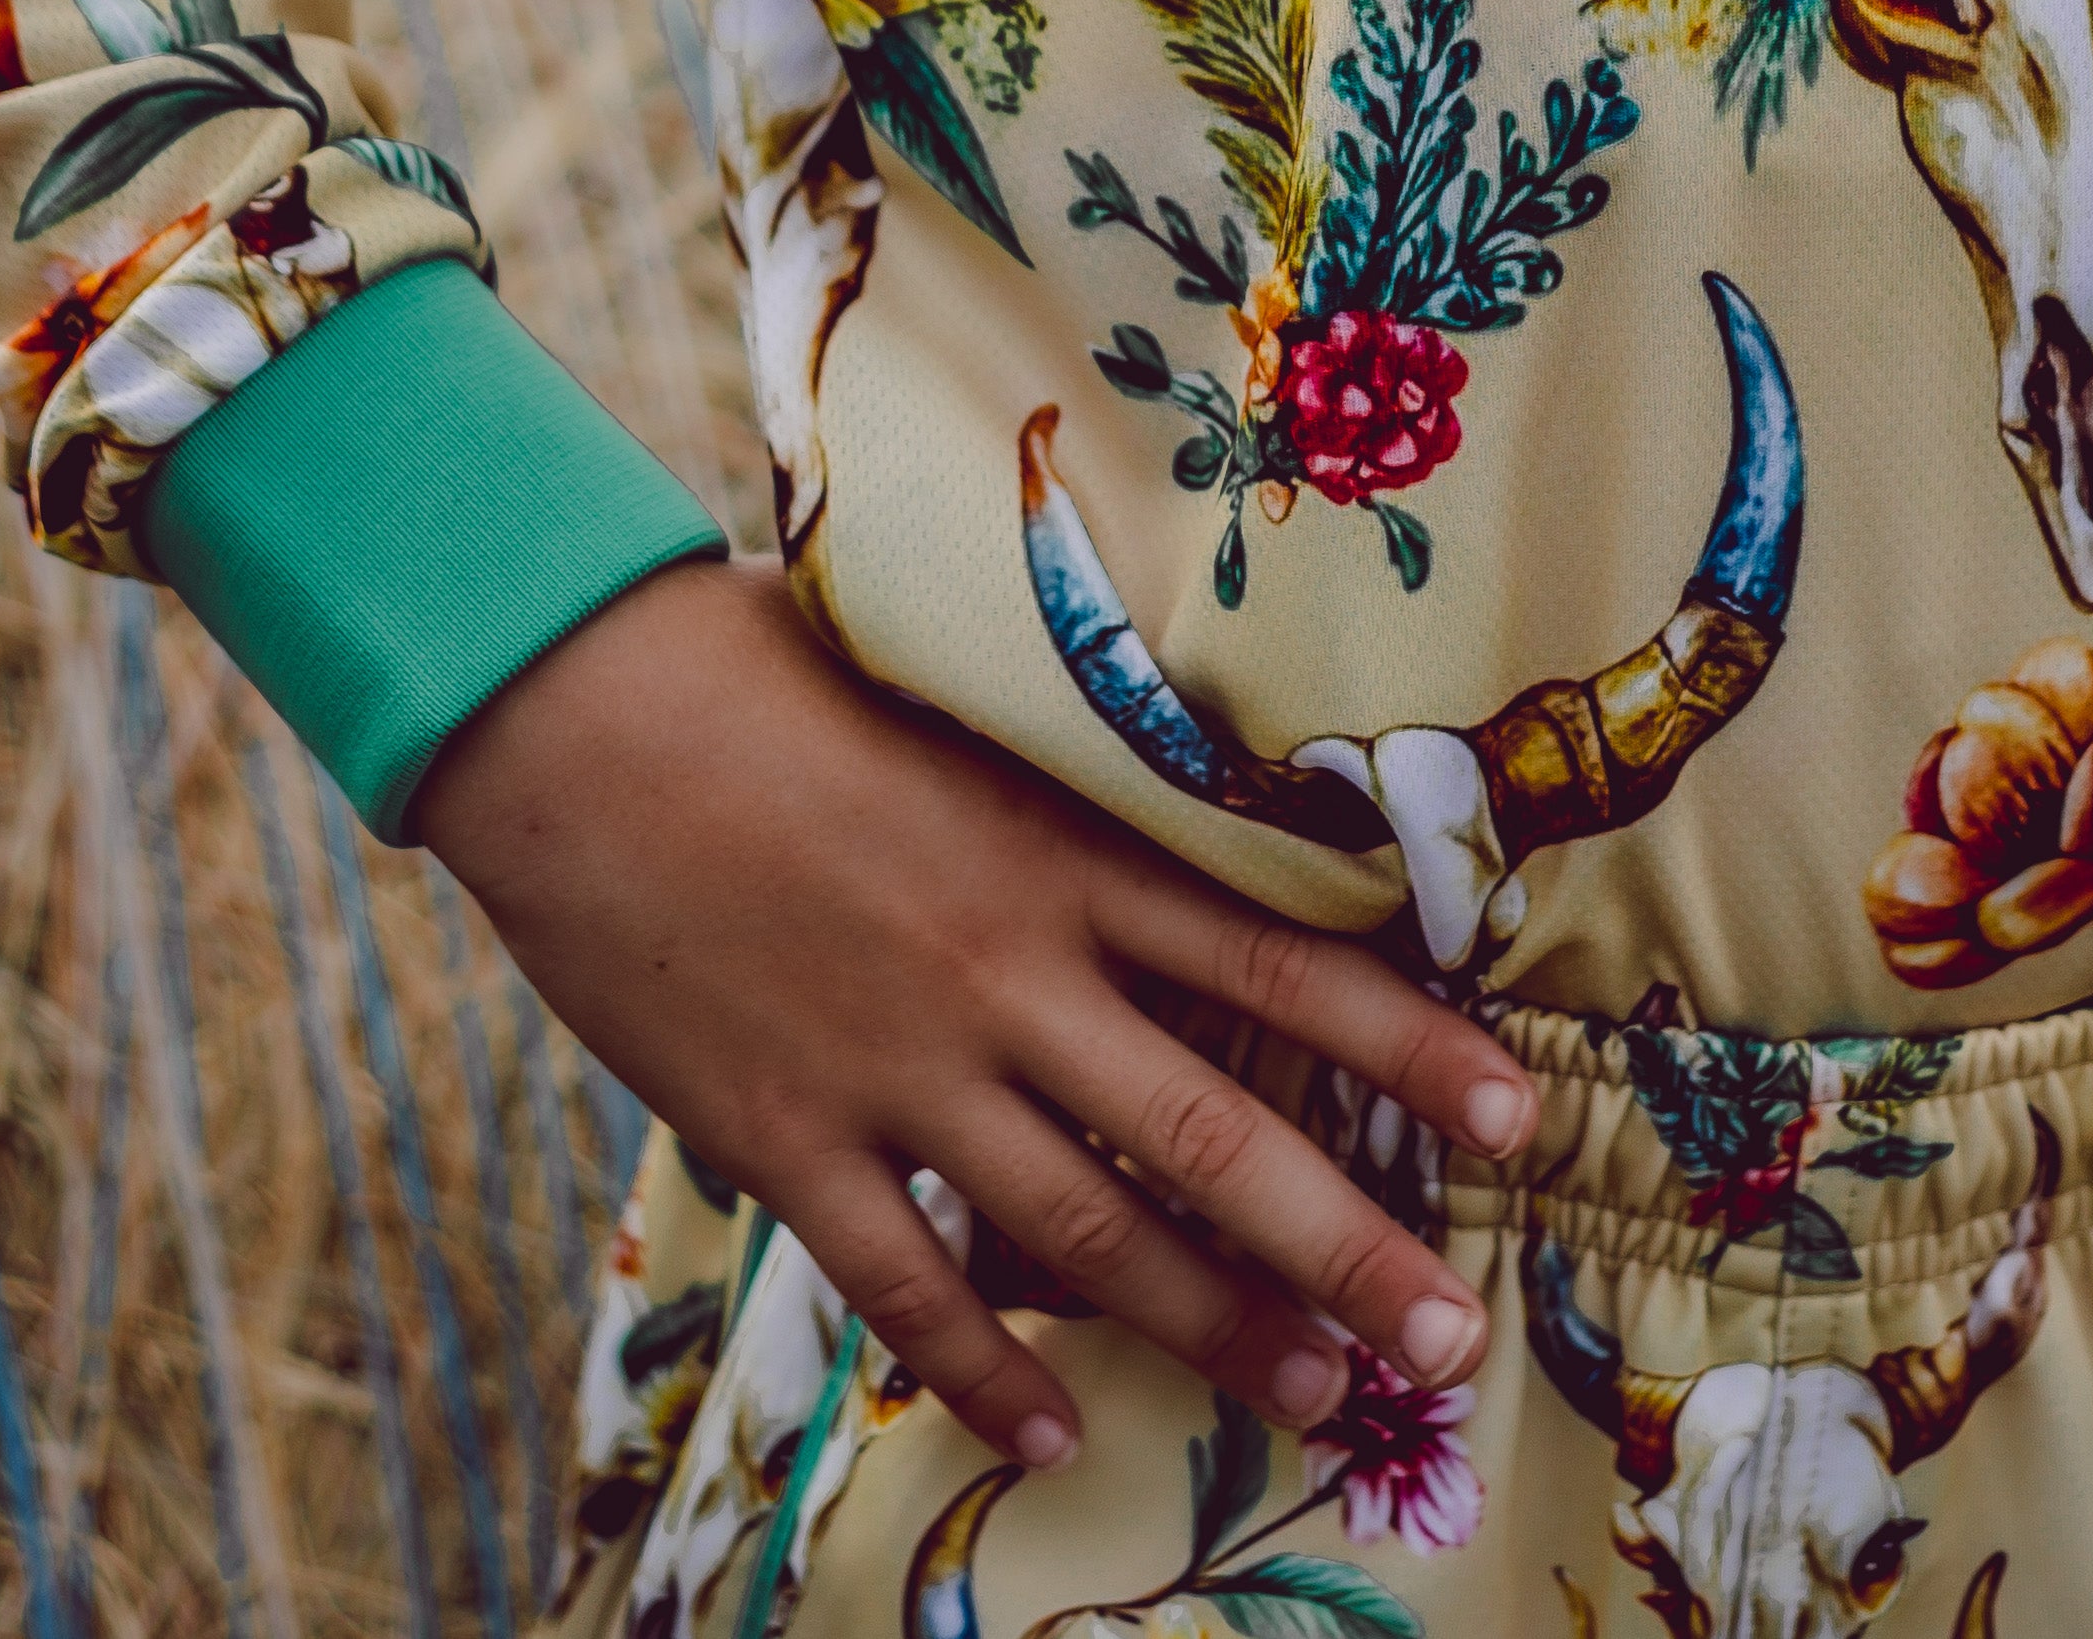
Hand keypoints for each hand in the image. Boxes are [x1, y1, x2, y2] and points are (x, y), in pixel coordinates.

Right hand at [412, 560, 1535, 1468]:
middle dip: (1347, 1248)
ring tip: (1311, 1397)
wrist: (577, 710)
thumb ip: (1061, 781)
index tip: (1514, 1116)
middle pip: (1215, 1135)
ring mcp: (899, 1068)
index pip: (1280, 964)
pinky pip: (908, 1285)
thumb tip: (1160, 801)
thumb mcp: (957, 702)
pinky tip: (1047, 1427)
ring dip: (1209, 1326)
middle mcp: (1008, 972)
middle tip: (1447, 1341)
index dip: (1408, 1046)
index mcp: (1063, 851)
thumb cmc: (768, 664)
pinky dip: (983, 1366)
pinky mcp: (786, 1137)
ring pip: (1088, 1233)